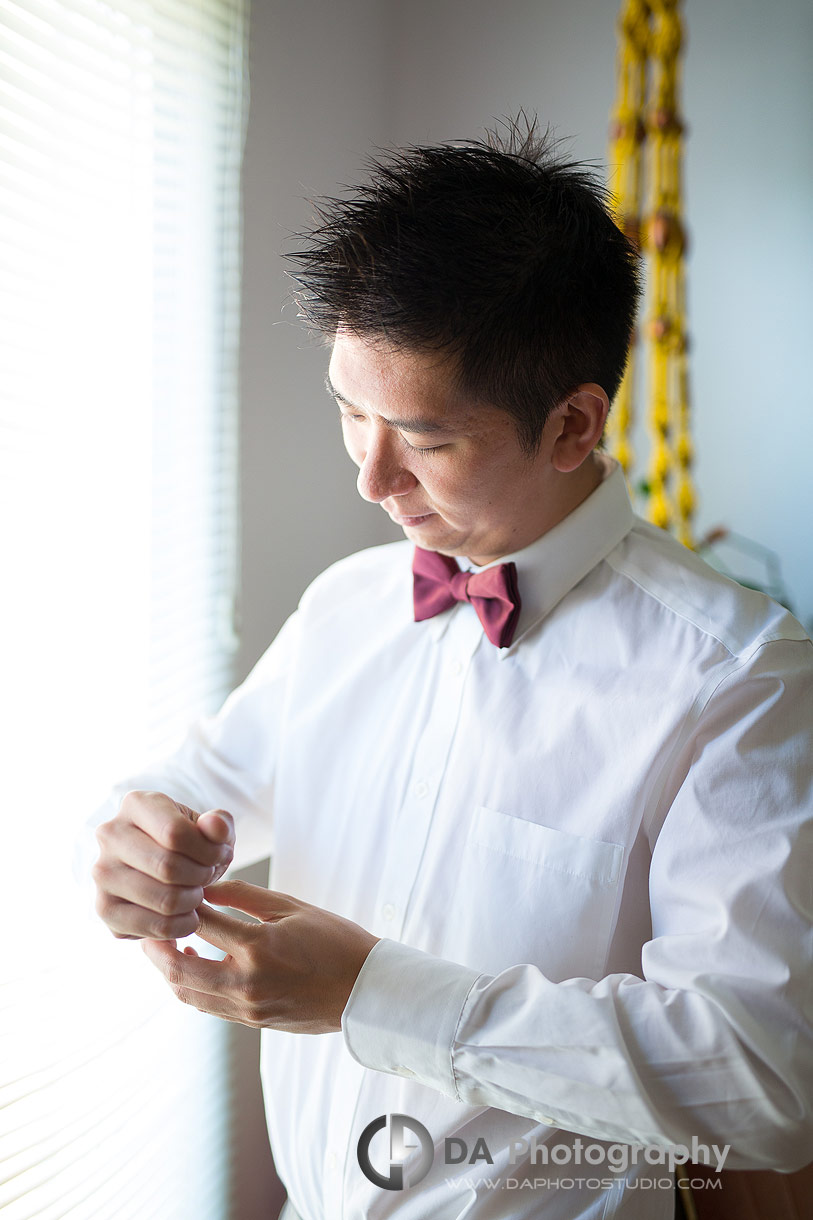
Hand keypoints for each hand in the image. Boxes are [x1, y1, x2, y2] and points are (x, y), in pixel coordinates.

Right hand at [93, 790, 233, 939]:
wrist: (164, 868)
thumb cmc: (191, 844)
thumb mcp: (211, 829)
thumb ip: (219, 824)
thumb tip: (214, 825)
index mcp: (136, 804)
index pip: (175, 833)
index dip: (208, 851)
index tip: (219, 855)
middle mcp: (110, 834)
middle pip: (167, 867)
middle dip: (201, 877)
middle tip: (208, 877)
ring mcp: (102, 873)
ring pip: (164, 900)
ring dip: (193, 902)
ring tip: (197, 894)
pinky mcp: (104, 909)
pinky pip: (156, 928)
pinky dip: (182, 926)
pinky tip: (186, 914)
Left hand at [141, 879, 379, 1033]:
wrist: (366, 991)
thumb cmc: (336, 942)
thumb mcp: (293, 908)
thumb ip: (246, 898)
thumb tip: (207, 888)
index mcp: (259, 948)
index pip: (202, 923)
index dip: (183, 905)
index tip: (173, 891)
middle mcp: (247, 982)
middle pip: (179, 968)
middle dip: (156, 948)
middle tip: (149, 928)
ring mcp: (248, 1008)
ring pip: (188, 994)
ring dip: (169, 971)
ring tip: (165, 947)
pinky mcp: (252, 1022)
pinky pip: (208, 1006)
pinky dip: (192, 987)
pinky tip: (193, 966)